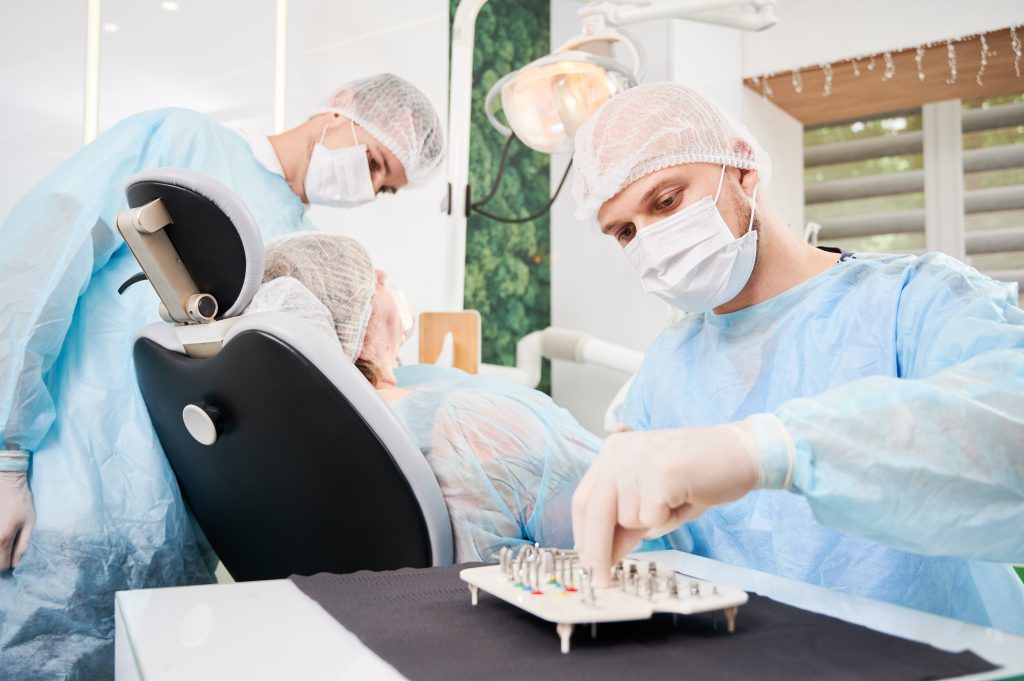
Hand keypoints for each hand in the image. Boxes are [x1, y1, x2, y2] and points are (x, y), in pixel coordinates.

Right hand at [0, 471, 34, 569]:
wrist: (7, 483)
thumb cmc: (21, 502)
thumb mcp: (29, 523)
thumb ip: (23, 545)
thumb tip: (17, 563)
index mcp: (2, 539)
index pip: (2, 566)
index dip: (9, 566)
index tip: (13, 560)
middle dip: (1, 559)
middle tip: (9, 550)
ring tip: (6, 540)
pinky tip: (1, 532)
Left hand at [572, 421, 760, 584]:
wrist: (742, 453)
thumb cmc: (699, 476)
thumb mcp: (654, 498)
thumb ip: (627, 521)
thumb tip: (604, 556)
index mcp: (613, 451)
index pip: (583, 499)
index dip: (583, 535)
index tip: (587, 562)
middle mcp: (620, 451)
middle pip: (593, 511)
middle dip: (596, 551)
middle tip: (601, 581)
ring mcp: (638, 459)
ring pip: (628, 519)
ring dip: (653, 523)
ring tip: (676, 500)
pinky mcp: (660, 473)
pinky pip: (652, 519)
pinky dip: (669, 519)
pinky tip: (685, 497)